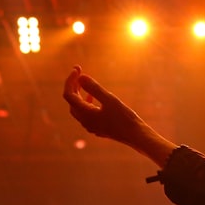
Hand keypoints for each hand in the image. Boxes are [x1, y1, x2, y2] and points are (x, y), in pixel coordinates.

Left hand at [62, 66, 176, 165]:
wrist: (136, 136)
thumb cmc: (124, 118)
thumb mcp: (110, 100)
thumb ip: (94, 88)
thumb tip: (81, 77)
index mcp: (85, 114)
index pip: (69, 95)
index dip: (70, 80)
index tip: (77, 69)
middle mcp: (85, 121)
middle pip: (71, 101)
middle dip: (73, 86)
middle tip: (79, 72)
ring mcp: (91, 126)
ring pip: (77, 108)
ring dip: (78, 94)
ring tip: (83, 82)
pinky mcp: (98, 127)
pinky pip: (85, 113)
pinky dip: (85, 102)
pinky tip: (92, 98)